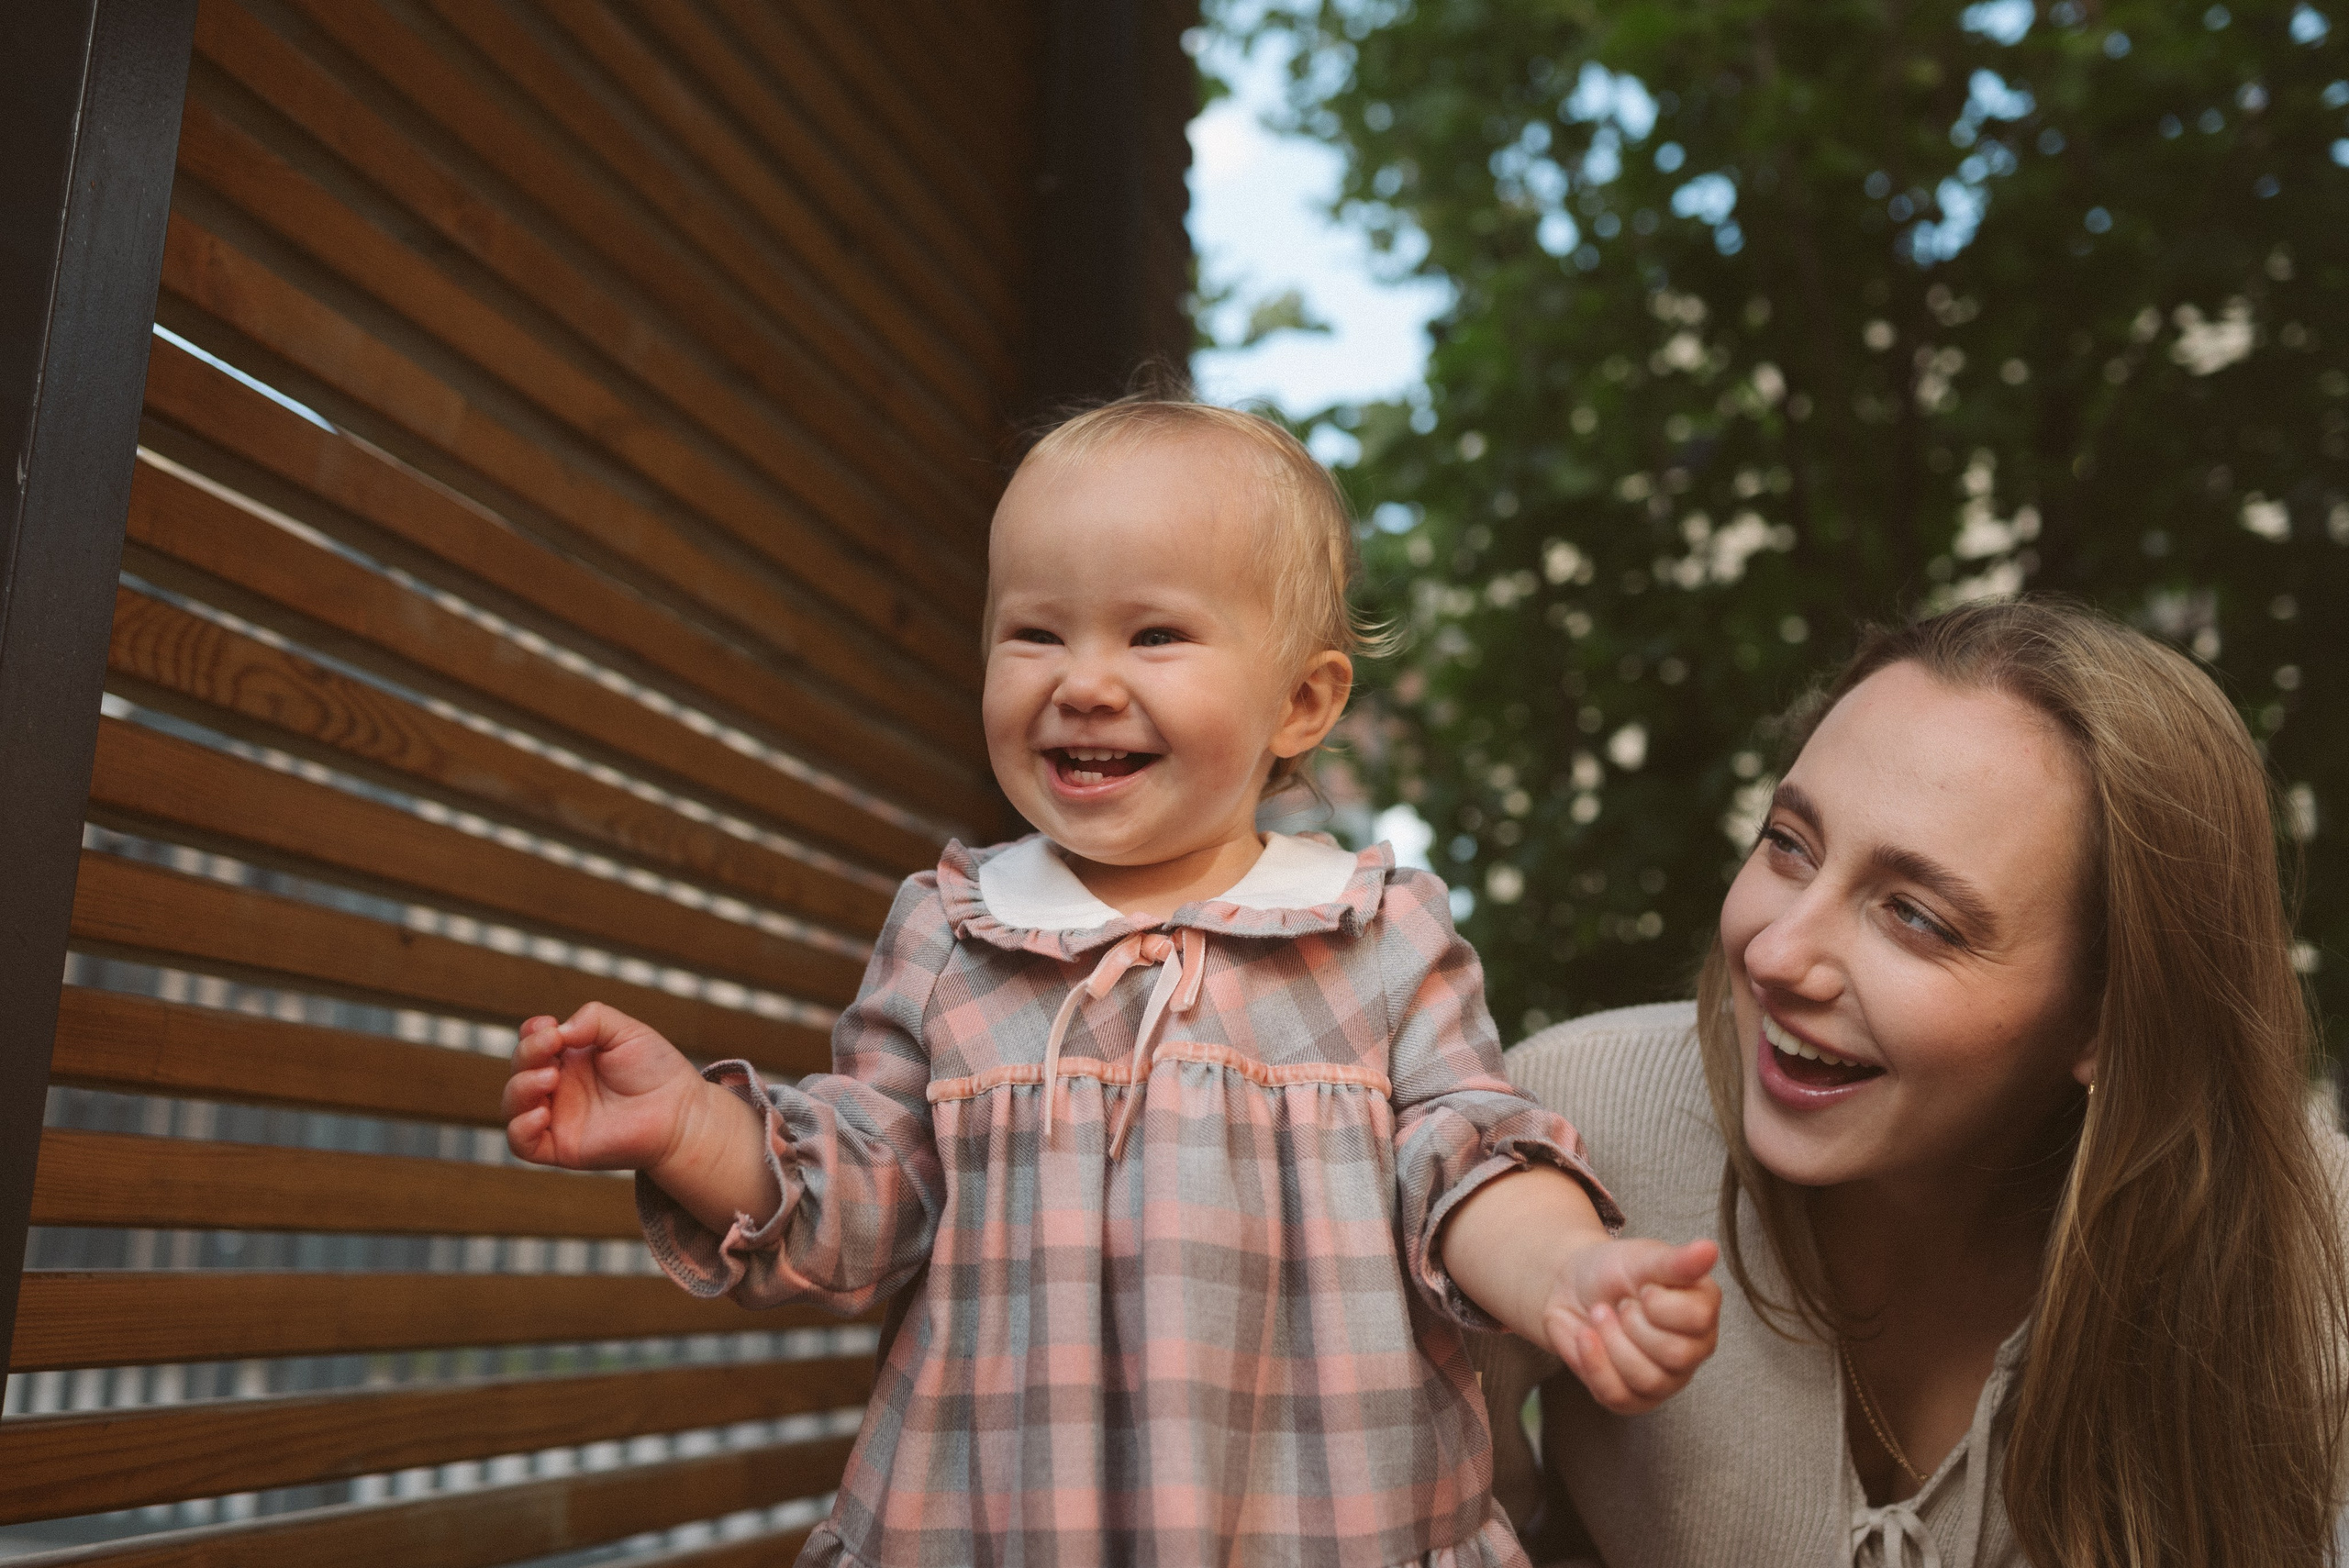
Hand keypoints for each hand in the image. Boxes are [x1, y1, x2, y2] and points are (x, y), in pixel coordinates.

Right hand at [502, 1002, 702, 1171]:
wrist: (679, 1112)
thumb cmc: (656, 1070)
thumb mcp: (626, 1031)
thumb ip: (593, 1019)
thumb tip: (558, 1031)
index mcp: (569, 1058)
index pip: (531, 1042)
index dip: (531, 1033)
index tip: (549, 1026)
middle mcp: (558, 1087)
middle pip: (519, 1069)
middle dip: (528, 1053)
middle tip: (553, 1046)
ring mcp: (557, 1118)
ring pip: (512, 1105)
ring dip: (521, 1087)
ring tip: (551, 1077)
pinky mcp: (561, 1147)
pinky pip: (522, 1144)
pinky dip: (520, 1127)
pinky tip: (541, 1112)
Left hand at [1546, 1237, 1721, 1415]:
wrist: (1571, 1288)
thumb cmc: (1615, 1270)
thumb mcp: (1644, 1259)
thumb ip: (1676, 1261)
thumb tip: (1709, 1249)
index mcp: (1704, 1310)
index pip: (1698, 1320)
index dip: (1660, 1304)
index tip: (1642, 1288)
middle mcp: (1694, 1349)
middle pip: (1676, 1355)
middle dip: (1634, 1324)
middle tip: (1621, 1303)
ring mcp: (1667, 1378)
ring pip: (1647, 1379)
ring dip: (1612, 1341)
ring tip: (1601, 1315)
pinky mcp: (1634, 1398)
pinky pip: (1618, 1396)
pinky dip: (1594, 1363)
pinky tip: (1585, 1337)